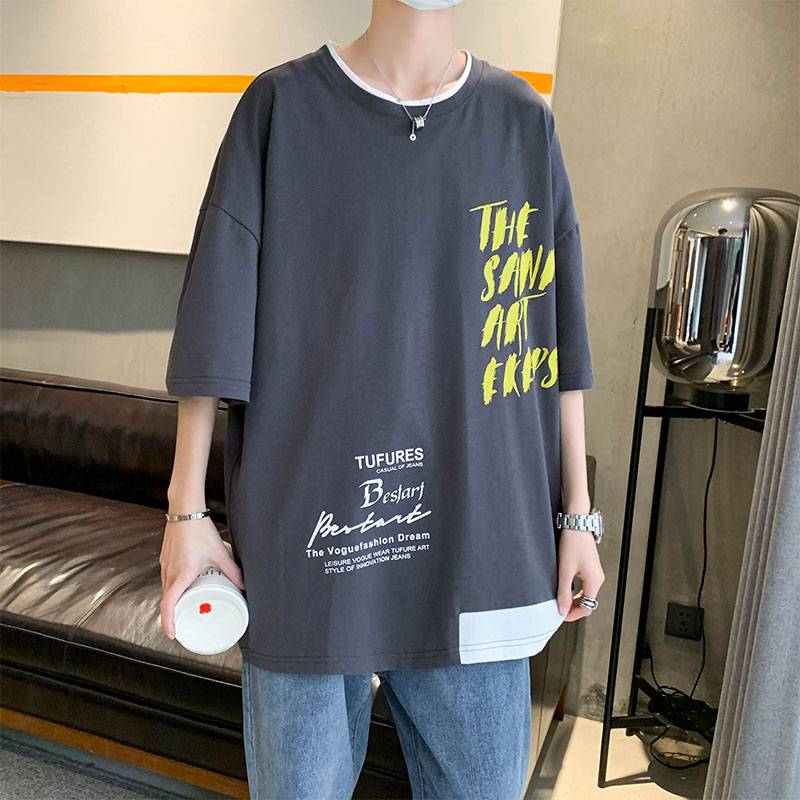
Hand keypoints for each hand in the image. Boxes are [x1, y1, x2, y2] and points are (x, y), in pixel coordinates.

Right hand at [159, 516, 244, 639]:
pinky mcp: (165, 557)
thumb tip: (244, 585)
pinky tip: (183, 585)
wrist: (185, 510)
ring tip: (184, 606)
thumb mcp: (220, 554)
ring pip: (165, 588)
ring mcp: (165, 564)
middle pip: (166, 599)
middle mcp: (169, 572)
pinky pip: (166, 577)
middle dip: (172, 614)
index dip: (168, 622)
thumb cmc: (199, 531)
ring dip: (172, 600)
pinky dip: (172, 587)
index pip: (168, 605)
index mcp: (181, 575)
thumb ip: (233, 571)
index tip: (173, 634)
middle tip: (182, 624)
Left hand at [557, 529, 604, 621]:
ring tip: (559, 598)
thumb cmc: (572, 542)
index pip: (587, 607)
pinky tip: (564, 586)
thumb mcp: (565, 570)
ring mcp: (594, 572)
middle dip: (573, 608)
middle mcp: (597, 578)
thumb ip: (563, 592)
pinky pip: (584, 584)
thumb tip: (561, 609)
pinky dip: (575, 590)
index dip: (573, 615)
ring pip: (586, 593)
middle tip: (558, 608)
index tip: (560, 616)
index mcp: (594, 581)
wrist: (576, 523)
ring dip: (574, 599)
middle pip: (588, 601)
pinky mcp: (590, 566)